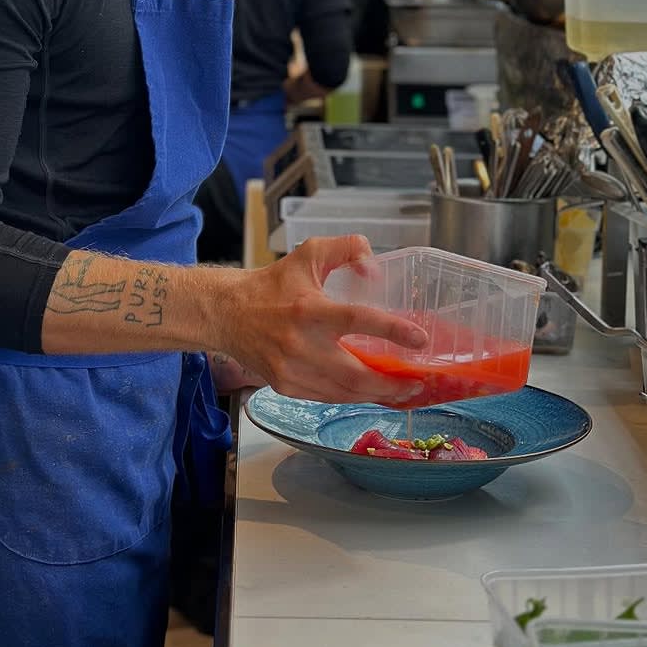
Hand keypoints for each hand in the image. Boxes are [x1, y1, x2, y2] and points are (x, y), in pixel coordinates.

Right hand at [212, 235, 426, 404]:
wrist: (227, 314)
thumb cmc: (272, 285)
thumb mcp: (309, 254)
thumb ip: (347, 249)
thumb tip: (375, 270)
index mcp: (309, 309)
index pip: (357, 320)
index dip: (392, 330)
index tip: (419, 338)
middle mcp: (301, 344)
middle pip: (356, 375)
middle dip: (391, 383)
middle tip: (416, 381)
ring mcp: (292, 370)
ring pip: (344, 393)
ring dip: (376, 395)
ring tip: (400, 390)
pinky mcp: (286, 386)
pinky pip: (327, 397)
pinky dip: (351, 397)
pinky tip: (368, 392)